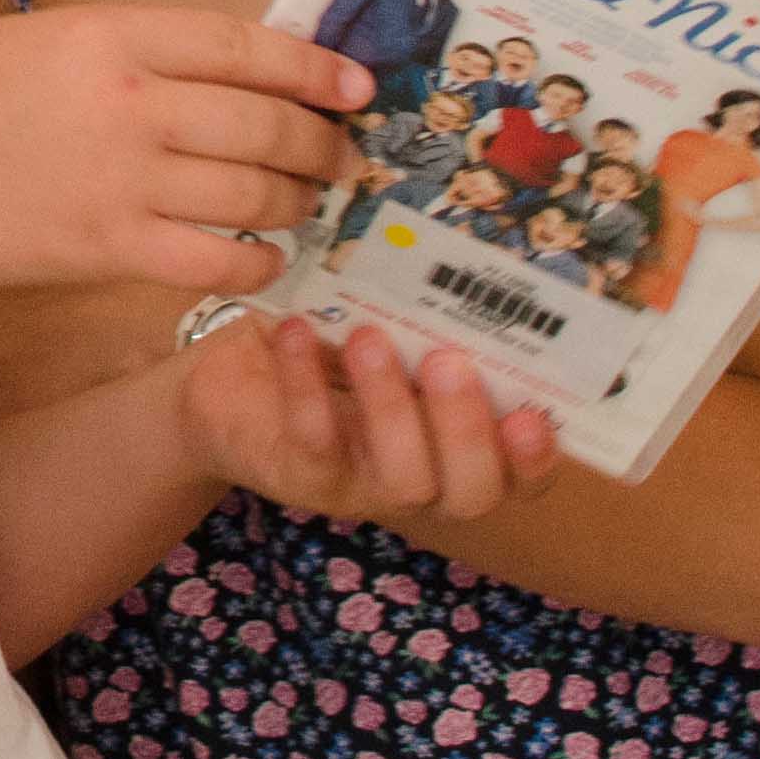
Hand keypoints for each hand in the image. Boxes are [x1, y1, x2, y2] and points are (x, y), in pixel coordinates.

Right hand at [0, 7, 366, 309]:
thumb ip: (126, 49)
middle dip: (322, 145)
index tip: (356, 86)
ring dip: (297, 201)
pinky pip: (218, 260)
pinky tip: (265, 257)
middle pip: (266, 124)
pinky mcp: (113, 249)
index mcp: (108, 37)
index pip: (243, 47)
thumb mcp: (37, 40)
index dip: (314, 68)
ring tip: (306, 203)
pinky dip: (258, 262)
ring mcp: (124, 182)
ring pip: (254, 192)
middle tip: (342, 158)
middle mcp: (129, 106)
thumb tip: (223, 70)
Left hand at [182, 314, 561, 522]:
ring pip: (401, 479)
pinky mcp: (299, 476)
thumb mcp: (381, 324)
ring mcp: (360, 486)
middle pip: (469, 492)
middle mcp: (422, 478)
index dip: (535, 457)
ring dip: (391, 406)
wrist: (223, 375)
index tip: (534, 412)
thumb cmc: (325, 344)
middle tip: (447, 360)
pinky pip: (315, 440)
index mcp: (457, 444)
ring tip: (368, 339)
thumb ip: (423, 316)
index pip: (517, 475)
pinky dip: (308, 385)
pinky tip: (297, 332)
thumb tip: (458, 266)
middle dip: (466, 430)